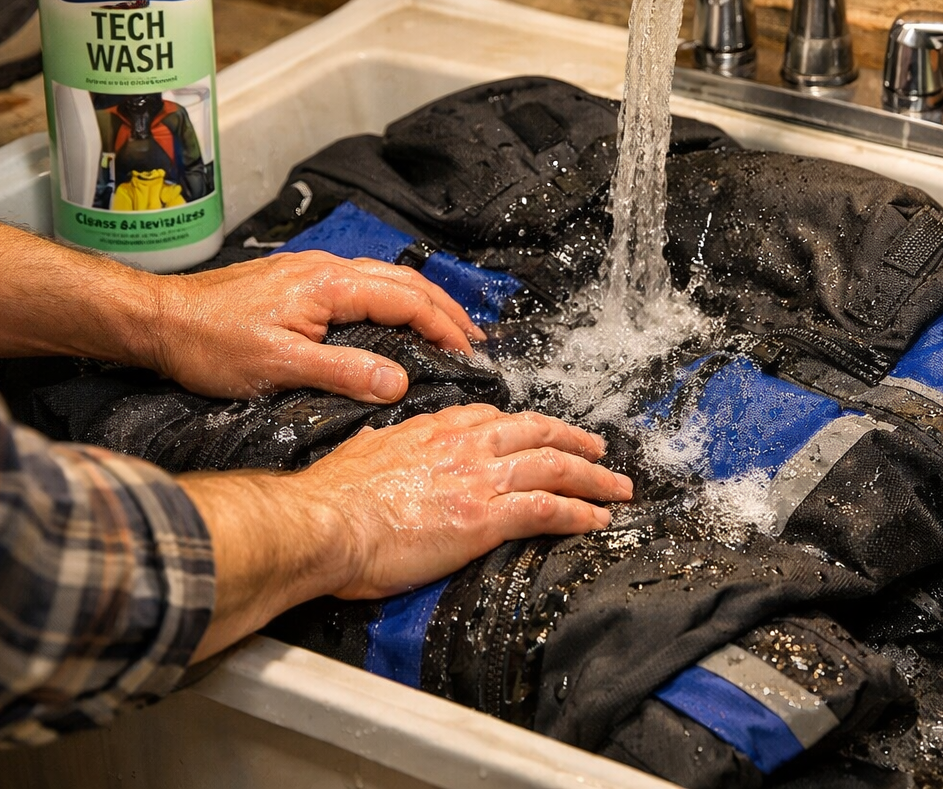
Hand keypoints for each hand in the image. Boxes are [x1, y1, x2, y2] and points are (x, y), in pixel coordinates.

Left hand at [0, 221, 486, 402]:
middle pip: (404, 282)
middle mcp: (326, 269)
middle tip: (472, 341)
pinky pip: (363, 285)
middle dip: (444, 309)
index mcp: (329, 285)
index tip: (469, 352)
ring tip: (444, 331)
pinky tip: (393, 321)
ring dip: (420, 303)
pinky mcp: (299, 282)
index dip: (444, 325)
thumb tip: (399, 382)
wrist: (157, 320)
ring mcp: (312, 272)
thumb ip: (344, 373)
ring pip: (384, 280)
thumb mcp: (279, 366)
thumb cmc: (209, 342)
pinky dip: (392, 302)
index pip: (407, 299)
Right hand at [180, 404, 631, 658]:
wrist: (326, 523)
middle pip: (537, 433)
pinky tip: (597, 521)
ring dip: (593, 478)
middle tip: (599, 451)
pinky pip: (548, 509)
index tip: (539, 434)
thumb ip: (379, 445)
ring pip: (554, 466)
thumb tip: (378, 442)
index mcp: (433, 430)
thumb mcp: (359, 453)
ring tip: (617, 489)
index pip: (492, 418)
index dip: (524, 427)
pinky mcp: (486, 518)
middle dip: (575, 440)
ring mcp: (479, 479)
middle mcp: (464, 446)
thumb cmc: (332, 498)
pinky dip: (579, 513)